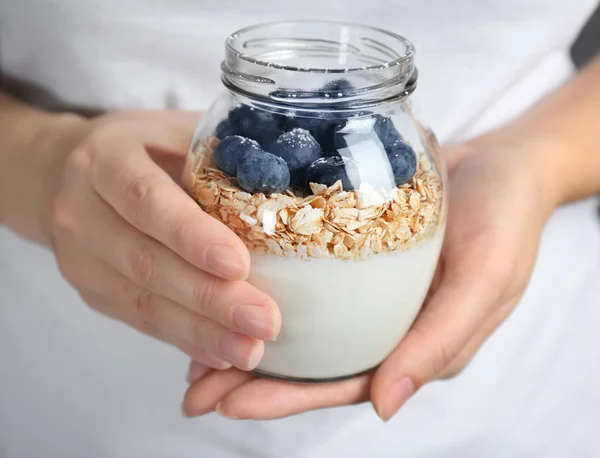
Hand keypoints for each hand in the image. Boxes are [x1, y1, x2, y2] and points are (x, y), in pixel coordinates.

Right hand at [40, 111, 280, 370]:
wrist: (69, 175)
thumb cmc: (145, 149)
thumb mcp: (176, 131)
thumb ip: (222, 154)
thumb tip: (295, 189)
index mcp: (104, 158)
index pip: (146, 199)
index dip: (190, 234)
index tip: (238, 264)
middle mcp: (81, 210)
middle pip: (146, 261)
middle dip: (210, 298)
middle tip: (265, 321)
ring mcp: (81, 258)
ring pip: (143, 302)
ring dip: (202, 331)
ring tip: (250, 350)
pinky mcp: (94, 291)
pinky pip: (142, 321)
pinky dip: (186, 339)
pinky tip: (223, 352)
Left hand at [181, 136, 557, 419]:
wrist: (503, 166)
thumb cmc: (504, 222)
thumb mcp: (485, 281)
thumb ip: (440, 342)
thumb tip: (386, 407)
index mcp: (413, 347)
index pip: (341, 383)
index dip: (286, 397)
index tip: (229, 402)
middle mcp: (382, 326)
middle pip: (310, 363)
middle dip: (251, 378)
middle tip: (194, 385)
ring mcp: (366, 292)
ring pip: (301, 327)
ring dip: (249, 335)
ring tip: (194, 345)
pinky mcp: (353, 256)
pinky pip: (307, 278)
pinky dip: (269, 287)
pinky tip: (229, 286)